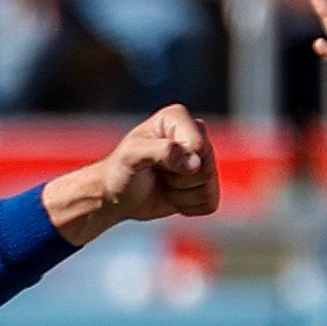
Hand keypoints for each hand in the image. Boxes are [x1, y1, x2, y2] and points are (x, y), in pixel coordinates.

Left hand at [44, 104, 220, 242]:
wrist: (117, 195)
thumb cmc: (120, 170)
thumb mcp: (131, 156)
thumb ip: (161, 151)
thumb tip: (194, 162)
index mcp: (177, 118)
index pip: (199, 146)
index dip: (179, 163)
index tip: (153, 163)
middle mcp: (194, 135)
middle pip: (206, 169)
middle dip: (178, 180)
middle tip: (157, 174)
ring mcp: (202, 160)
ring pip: (208, 189)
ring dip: (181, 194)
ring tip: (162, 183)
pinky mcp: (205, 184)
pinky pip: (209, 203)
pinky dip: (187, 206)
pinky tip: (171, 195)